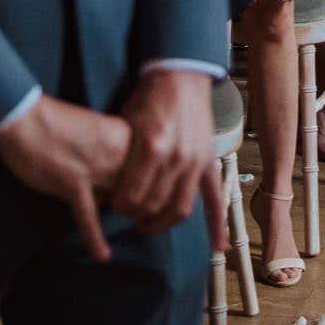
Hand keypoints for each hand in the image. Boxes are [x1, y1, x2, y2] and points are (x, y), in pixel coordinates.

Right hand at [0, 95, 132, 261]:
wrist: (23, 117)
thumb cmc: (56, 122)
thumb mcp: (98, 130)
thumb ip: (114, 152)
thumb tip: (123, 180)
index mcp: (124, 135)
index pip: (148, 170)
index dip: (147, 186)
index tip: (147, 196)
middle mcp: (115, 153)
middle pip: (137, 189)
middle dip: (135, 205)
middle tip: (136, 216)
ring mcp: (95, 169)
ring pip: (117, 203)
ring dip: (117, 215)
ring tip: (127, 229)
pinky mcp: (72, 185)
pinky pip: (88, 218)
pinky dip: (95, 239)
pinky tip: (103, 256)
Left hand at [110, 72, 226, 250]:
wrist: (179, 76)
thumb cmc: (147, 98)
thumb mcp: (125, 124)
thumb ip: (120, 158)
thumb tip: (107, 188)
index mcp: (152, 147)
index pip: (132, 196)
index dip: (119, 207)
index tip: (112, 208)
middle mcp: (176, 158)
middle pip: (154, 205)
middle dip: (137, 215)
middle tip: (127, 214)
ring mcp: (196, 161)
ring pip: (180, 207)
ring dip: (163, 222)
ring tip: (147, 225)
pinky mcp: (209, 161)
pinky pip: (216, 198)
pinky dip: (217, 224)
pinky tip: (216, 247)